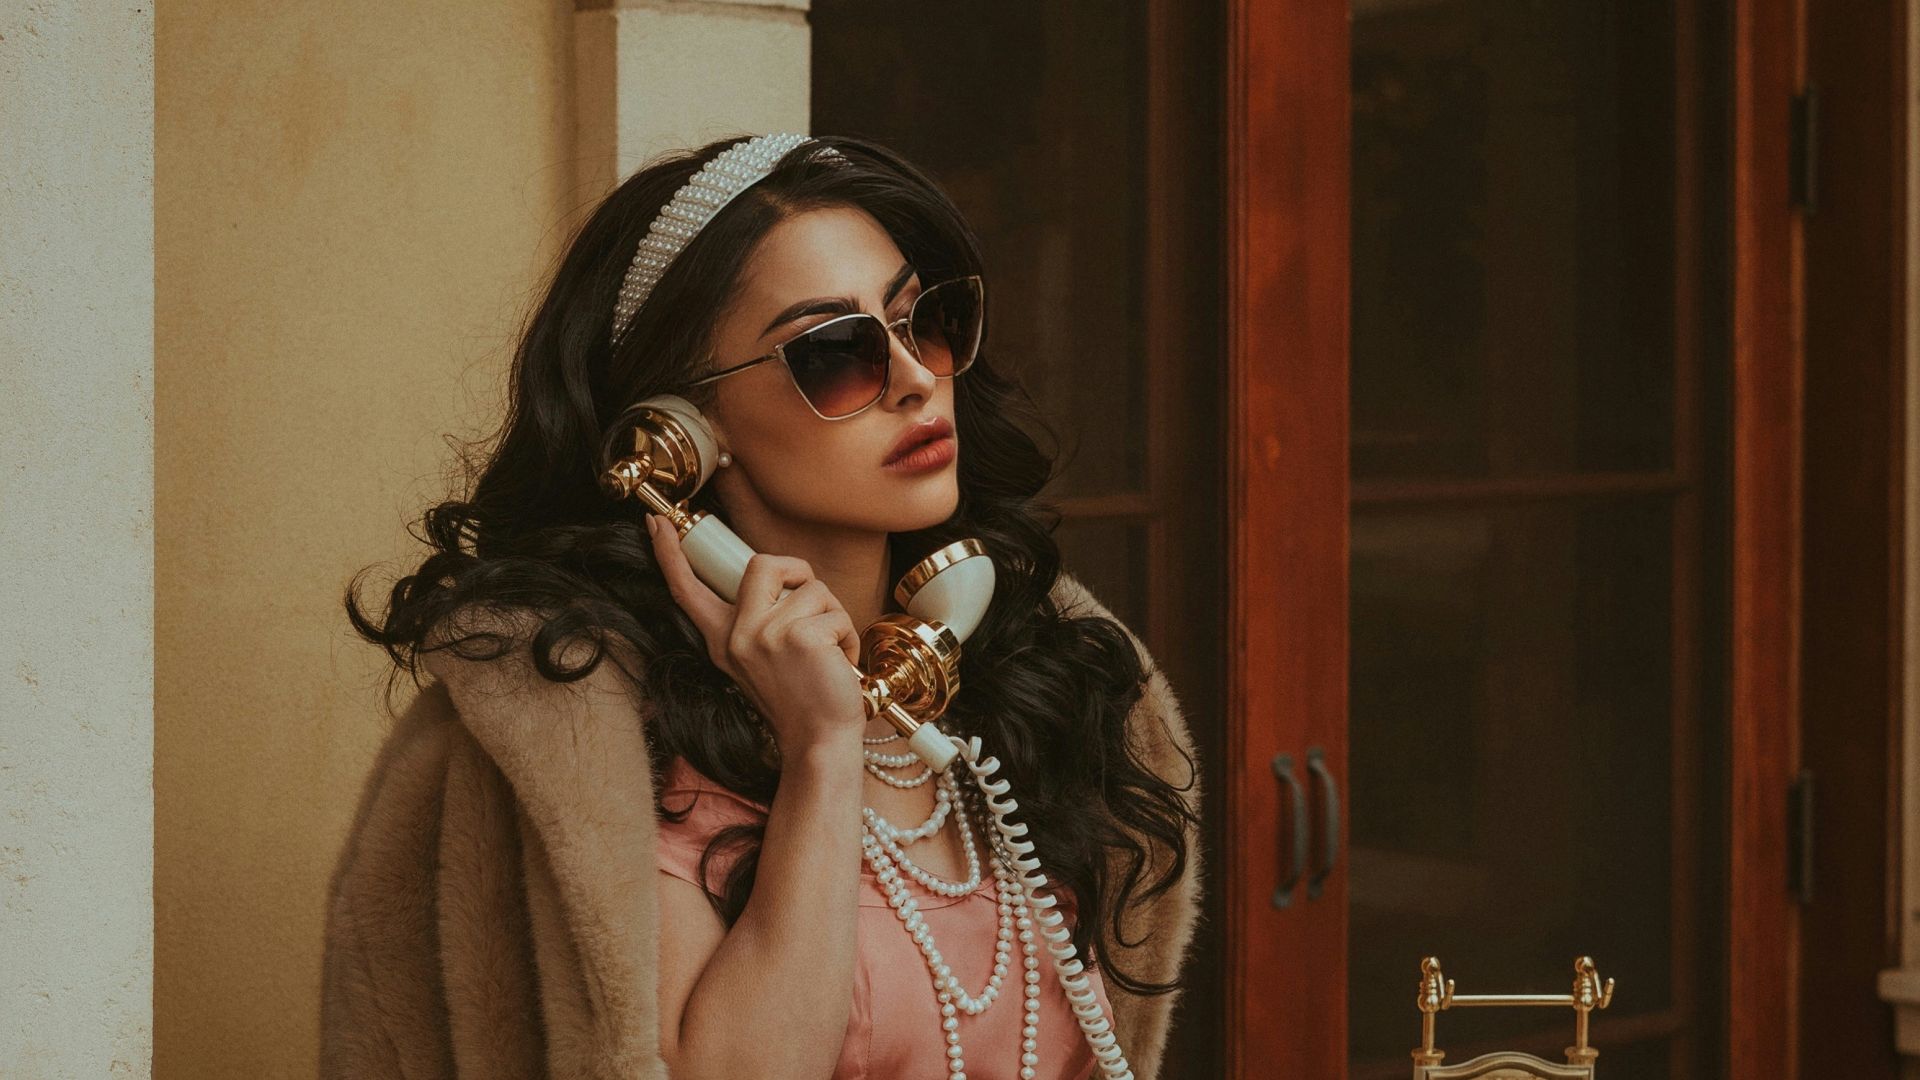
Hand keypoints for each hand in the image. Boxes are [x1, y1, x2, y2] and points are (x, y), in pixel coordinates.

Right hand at [646, 515, 867, 760]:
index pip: (688, 590)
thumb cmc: (802, 698)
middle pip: (762, 563)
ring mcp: (764, 635)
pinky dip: (848, 635)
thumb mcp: (762, 660)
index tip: (658, 524)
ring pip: (812, 587)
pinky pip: (836, 612)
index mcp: (723, 640)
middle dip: (798, 572)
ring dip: (834, 615)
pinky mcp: (798, 637)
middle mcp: (736, 636)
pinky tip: (840, 663)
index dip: (671, 554)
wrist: (819, 742)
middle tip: (812, 605)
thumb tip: (778, 582)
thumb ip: (759, 622)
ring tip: (829, 651)